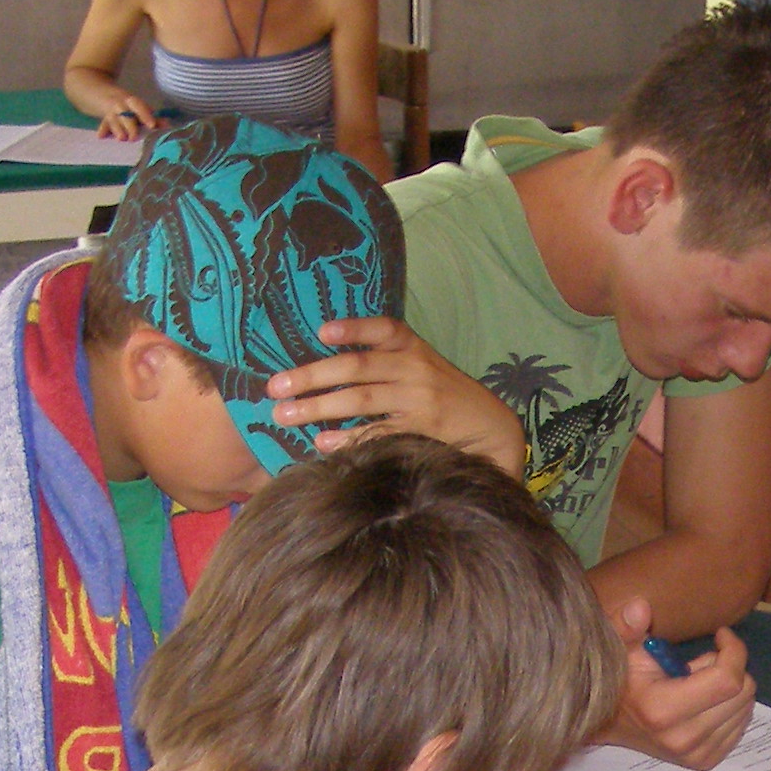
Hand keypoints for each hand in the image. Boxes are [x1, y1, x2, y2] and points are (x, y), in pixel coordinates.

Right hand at [98, 95, 158, 141]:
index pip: (139, 107)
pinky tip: (101, 136)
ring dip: (117, 128)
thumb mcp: (140, 109)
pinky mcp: (103, 118)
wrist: (105, 94)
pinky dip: (102, 129)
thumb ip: (153, 118)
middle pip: (126, 115)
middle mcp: (121, 105)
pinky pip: (103, 124)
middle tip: (133, 138)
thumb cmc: (130, 107)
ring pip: (114, 119)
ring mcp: (111, 111)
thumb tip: (168, 125)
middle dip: (130, 126)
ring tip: (121, 138)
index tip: (151, 125)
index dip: (145, 115)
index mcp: (132, 102)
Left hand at [264, 317, 527, 479]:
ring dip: (317, 407)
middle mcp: (416, 369)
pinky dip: (348, 437)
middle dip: (311, 376)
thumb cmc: (447, 398)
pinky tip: (322, 442)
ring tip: (283, 414)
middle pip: (356, 368)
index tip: (321, 332)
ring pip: (361, 399)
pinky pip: (378, 432)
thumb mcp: (425, 368)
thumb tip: (327, 368)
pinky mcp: (422, 431)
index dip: (353, 329)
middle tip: (274, 387)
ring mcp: (420, 401)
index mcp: (414, 348)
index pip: (383, 330)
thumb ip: (387, 361)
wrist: (495, 429)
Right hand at [606, 600, 754, 768]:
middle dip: (728, 667)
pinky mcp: (707, 761)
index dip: (733, 650)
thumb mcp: (617, 648)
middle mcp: (685, 738)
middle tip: (698, 664)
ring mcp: (697, 755)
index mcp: (664, 710)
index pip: (727, 679)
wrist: (609, 725)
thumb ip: (626, 626)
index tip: (721, 634)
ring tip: (697, 685)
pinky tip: (703, 703)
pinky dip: (730, 706)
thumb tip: (641, 607)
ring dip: (729, 688)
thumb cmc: (618, 681)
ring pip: (746, 707)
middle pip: (742, 691)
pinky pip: (742, 724)